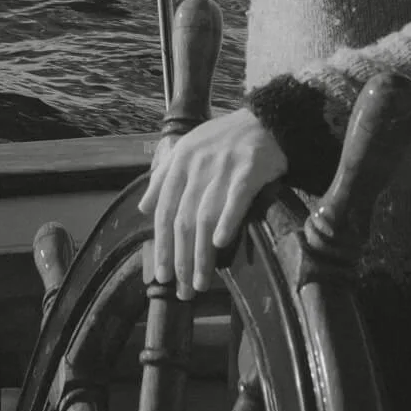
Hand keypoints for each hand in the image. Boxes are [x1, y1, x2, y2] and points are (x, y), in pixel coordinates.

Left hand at [137, 109, 287, 298]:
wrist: (266, 121)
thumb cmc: (225, 139)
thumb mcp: (187, 149)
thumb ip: (163, 177)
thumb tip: (144, 208)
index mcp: (180, 161)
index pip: (165, 211)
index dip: (161, 245)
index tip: (161, 274)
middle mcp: (197, 165)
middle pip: (183, 220)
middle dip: (180, 259)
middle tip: (182, 290)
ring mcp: (223, 167)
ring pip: (205, 217)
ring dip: (201, 254)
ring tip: (200, 282)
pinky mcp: (249, 169)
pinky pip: (235, 199)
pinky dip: (226, 221)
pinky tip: (220, 244)